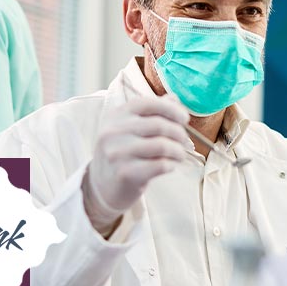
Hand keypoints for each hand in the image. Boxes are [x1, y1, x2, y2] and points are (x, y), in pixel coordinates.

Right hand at [83, 95, 189, 233]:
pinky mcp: (126, 173)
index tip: (184, 119)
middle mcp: (114, 132)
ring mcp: (118, 153)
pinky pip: (160, 165)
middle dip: (179, 133)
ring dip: (178, 150)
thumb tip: (173, 98)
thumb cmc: (123, 153)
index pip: (148, 103)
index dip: (171, 109)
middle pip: (159, 125)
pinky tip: (170, 165)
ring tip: (180, 155)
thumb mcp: (129, 129)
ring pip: (162, 145)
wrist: (102, 186)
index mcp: (116, 116)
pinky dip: (171, 164)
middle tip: (185, 141)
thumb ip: (150, 112)